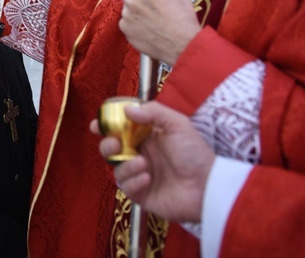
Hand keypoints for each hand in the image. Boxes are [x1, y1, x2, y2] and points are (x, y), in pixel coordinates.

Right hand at [89, 101, 214, 222]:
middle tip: (115, 144)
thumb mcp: (177, 124)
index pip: (120, 129)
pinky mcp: (141, 194)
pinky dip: (134, 182)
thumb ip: (153, 112)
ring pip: (116, 169)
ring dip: (126, 166)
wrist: (207, 187)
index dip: (106, 126)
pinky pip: (126, 187)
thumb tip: (127, 110)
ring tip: (144, 165)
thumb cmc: (195, 154)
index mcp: (146, 137)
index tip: (97, 125)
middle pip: (111, 149)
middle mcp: (140, 154)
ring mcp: (140, 175)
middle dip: (107, 145)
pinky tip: (148, 179)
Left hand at [119, 0, 199, 65]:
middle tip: (153, 3)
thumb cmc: (183, 17)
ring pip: (128, 6)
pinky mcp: (124, 29)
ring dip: (136, 9)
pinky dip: (135, 22)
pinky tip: (149, 27)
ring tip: (153, 18)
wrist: (182, 45)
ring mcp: (126, 15)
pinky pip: (127, 20)